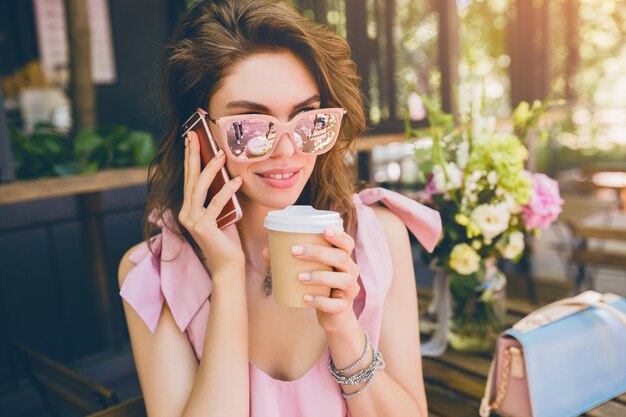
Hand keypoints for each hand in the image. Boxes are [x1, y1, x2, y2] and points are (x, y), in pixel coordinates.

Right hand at [178, 131, 244, 274]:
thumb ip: (219, 197)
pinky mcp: (203, 227)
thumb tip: (226, 174)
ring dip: (210, 169)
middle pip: (190, 178)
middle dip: (193, 155)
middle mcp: (186, 213)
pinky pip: (215, 204)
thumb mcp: (222, 213)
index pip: (189, 179)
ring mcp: (192, 220)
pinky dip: (226, 191)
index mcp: (188, 209)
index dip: (190, 158)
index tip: (191, 139)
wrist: (228, 265)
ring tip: (221, 155)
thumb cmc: (227, 239)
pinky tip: (236, 181)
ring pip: (199, 188)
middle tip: (196, 136)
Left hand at [263, 227, 360, 332]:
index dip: (339, 235)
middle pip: (341, 257)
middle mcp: (351, 271)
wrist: (333, 315)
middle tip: (295, 252)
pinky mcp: (344, 307)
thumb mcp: (308, 270)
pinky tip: (306, 298)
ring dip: (319, 276)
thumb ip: (289, 260)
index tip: (323, 230)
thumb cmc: (319, 286)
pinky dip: (320, 301)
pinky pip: (335, 304)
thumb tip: (265, 250)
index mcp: (343, 258)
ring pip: (342, 280)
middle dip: (318, 253)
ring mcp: (350, 289)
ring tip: (299, 277)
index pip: (347, 243)